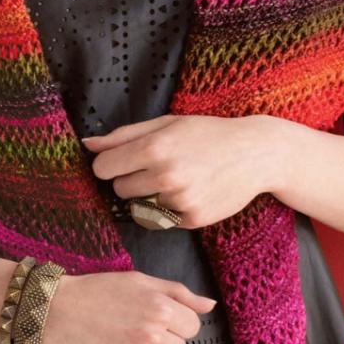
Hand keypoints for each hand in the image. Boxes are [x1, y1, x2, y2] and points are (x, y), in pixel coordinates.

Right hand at [41, 270, 216, 343]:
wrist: (52, 311)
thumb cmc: (98, 291)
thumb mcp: (140, 281)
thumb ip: (179, 293)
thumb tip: (211, 306)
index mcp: (160, 309)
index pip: (192, 327)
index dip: (175, 321)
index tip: (155, 316)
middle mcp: (150, 337)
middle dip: (163, 339)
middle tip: (135, 327)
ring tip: (124, 341)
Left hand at [81, 113, 289, 229]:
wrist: (255, 154)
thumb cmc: (207, 133)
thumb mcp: (166, 124)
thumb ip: (123, 136)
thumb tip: (88, 144)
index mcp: (154, 148)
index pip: (103, 169)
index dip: (111, 163)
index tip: (124, 159)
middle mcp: (165, 177)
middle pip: (119, 189)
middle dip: (131, 178)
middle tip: (157, 166)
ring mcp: (179, 201)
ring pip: (139, 206)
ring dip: (151, 194)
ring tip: (178, 177)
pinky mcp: (192, 220)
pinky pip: (162, 219)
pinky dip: (170, 208)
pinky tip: (191, 191)